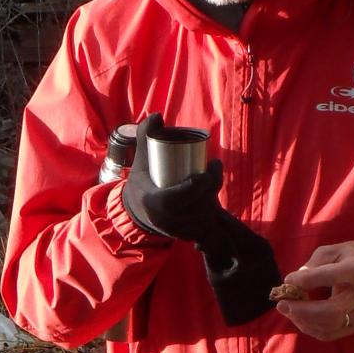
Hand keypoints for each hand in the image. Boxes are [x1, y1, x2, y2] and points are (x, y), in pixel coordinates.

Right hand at [122, 114, 224, 239]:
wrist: (138, 211)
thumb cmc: (143, 180)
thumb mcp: (141, 159)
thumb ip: (145, 135)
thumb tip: (156, 115)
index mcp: (155, 202)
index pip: (184, 194)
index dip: (202, 182)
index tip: (211, 166)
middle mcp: (167, 220)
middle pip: (199, 203)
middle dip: (212, 186)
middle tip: (215, 168)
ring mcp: (177, 231)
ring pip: (205, 215)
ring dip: (214, 197)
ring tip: (215, 179)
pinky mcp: (185, 237)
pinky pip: (205, 226)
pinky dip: (211, 212)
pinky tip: (213, 198)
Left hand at [275, 241, 353, 341]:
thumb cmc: (345, 258)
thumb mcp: (329, 252)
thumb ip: (312, 265)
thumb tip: (293, 284)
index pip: (331, 276)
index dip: (306, 280)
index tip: (288, 280)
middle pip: (331, 311)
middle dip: (302, 310)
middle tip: (281, 304)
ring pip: (329, 326)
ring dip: (302, 320)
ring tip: (287, 309)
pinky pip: (329, 334)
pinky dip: (309, 327)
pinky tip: (298, 317)